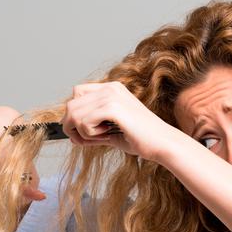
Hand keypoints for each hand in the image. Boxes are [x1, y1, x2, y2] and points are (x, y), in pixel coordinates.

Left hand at [62, 81, 180, 161]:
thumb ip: (91, 128)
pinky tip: (106, 135)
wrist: (162, 144)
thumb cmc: (141, 139)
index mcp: (112, 89)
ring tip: (101, 137)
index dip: (74, 114)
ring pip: (74, 114)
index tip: (81, 132)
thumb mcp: (111, 131)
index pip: (76, 93)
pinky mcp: (113, 108)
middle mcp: (110, 88)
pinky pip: (83, 122)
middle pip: (71, 104)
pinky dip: (89, 134)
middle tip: (87, 140)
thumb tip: (69, 133)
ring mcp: (111, 96)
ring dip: (82, 132)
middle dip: (73, 126)